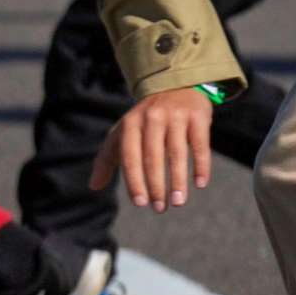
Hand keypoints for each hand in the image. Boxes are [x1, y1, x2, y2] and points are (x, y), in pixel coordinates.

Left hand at [91, 86, 215, 211]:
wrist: (175, 86)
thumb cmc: (145, 120)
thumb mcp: (123, 132)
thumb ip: (107, 158)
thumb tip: (93, 186)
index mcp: (130, 124)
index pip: (130, 157)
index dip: (135, 181)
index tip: (140, 204)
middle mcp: (152, 118)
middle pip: (153, 157)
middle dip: (155, 186)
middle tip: (159, 208)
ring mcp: (176, 116)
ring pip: (177, 153)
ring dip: (177, 181)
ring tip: (178, 202)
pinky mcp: (198, 116)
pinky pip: (200, 145)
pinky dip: (201, 166)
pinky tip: (200, 184)